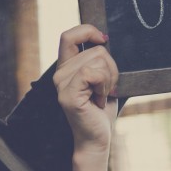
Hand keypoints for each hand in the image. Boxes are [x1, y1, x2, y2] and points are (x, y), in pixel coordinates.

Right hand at [53, 24, 118, 152]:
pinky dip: (104, 85)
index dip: (87, 31)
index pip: (69, 36)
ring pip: (98, 60)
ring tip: (101, 96)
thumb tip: (105, 38)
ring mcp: (62, 84)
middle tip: (106, 89)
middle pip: (95, 49)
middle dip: (111, 67)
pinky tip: (99, 99)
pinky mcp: (68, 94)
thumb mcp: (102, 80)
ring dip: (109, 79)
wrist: (97, 139)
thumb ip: (99, 61)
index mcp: (66, 68)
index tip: (104, 40)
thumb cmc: (101, 112)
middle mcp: (60, 74)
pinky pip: (93, 73)